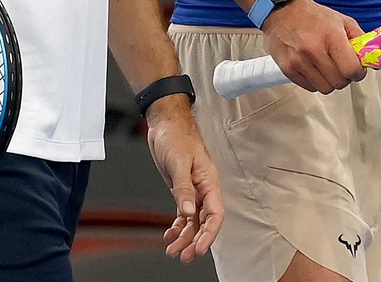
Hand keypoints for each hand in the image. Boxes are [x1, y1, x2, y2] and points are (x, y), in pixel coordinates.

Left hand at [143, 96, 224, 261]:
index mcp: (209, 181)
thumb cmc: (176, 137)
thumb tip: (189, 212)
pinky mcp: (182, 190)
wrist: (165, 124)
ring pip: (193, 221)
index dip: (209, 234)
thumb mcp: (178, 162)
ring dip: (184, 237)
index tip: (199, 248)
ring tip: (173, 251)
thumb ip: (183, 188)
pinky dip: (177, 225)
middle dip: (195, 241)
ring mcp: (194, 190)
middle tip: (184, 256)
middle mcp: (204, 189)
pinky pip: (184, 214)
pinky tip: (169, 235)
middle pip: (204, 222)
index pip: (215, 214)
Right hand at [261, 0, 364, 92]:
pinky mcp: (287, 68)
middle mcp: (314, 50)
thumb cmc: (314, 16)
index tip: (357, 70)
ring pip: (325, 88)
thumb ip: (361, 41)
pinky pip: (309, 87)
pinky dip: (315, 81)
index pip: (351, 69)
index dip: (358, 73)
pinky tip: (313, 68)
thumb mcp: (342, 21)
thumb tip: (373, 62)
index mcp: (332, 36)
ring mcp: (299, 61)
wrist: (282, 10)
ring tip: (326, 67)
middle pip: (339, 82)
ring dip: (329, 81)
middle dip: (345, 77)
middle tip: (341, 67)